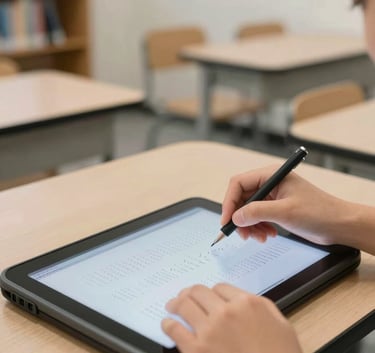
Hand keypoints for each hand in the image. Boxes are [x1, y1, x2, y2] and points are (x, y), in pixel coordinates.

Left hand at [162, 283, 301, 352]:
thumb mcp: (280, 324)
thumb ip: (259, 306)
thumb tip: (241, 300)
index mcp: (246, 303)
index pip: (220, 288)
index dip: (212, 291)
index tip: (207, 296)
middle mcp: (225, 312)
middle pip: (199, 292)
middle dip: (190, 293)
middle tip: (184, 296)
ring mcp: (209, 330)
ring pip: (185, 306)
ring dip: (176, 303)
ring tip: (172, 305)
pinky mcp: (197, 350)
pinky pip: (176, 330)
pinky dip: (168, 325)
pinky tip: (167, 324)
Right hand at [221, 165, 356, 246]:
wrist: (340, 225)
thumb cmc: (320, 212)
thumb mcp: (285, 211)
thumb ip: (257, 212)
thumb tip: (235, 217)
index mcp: (271, 175)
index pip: (239, 183)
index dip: (229, 202)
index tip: (227, 220)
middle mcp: (270, 183)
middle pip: (242, 198)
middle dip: (241, 217)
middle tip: (243, 234)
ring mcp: (273, 196)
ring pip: (248, 210)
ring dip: (250, 225)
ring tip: (260, 237)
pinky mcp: (276, 208)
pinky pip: (258, 217)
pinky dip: (258, 228)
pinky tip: (268, 235)